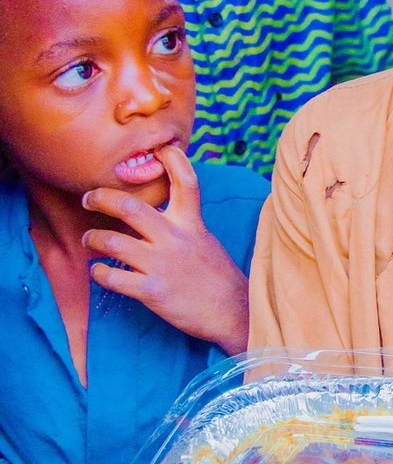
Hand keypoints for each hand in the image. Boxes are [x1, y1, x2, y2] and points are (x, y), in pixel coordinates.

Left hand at [82, 143, 249, 351]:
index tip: (159, 150)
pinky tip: (99, 272)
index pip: (186, 182)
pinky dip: (100, 274)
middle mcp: (175, 238)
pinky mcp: (153, 291)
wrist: (234, 313)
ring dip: (94, 239)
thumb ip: (183, 224)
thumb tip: (157, 212)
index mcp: (192, 224)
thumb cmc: (217, 277)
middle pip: (130, 207)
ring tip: (90, 240)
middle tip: (88, 198)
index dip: (173, 160)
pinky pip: (113, 278)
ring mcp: (163, 265)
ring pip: (113, 242)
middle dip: (101, 198)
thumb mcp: (205, 240)